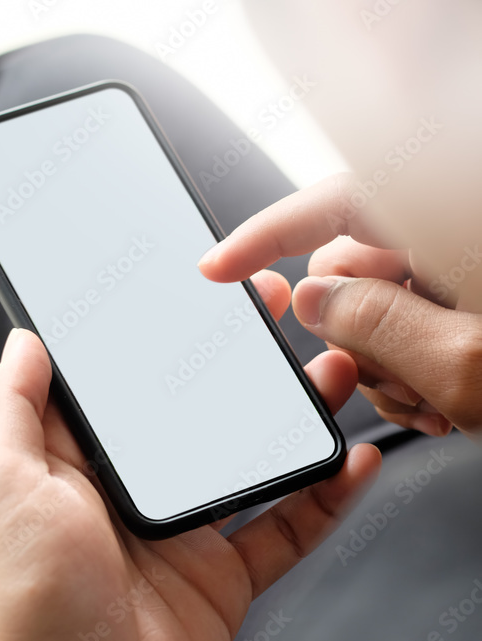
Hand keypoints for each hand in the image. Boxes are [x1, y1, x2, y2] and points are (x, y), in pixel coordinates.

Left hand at [0, 310, 379, 640]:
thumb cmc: (23, 606)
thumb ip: (9, 406)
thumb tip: (27, 341)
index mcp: (64, 467)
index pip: (114, 387)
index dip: (149, 338)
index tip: (193, 294)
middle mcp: (121, 496)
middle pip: (188, 418)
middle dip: (231, 369)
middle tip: (274, 319)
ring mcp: (176, 539)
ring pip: (243, 463)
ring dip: (287, 420)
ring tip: (330, 375)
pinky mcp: (220, 581)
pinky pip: (281, 530)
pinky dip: (319, 500)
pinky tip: (351, 462)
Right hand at [199, 173, 481, 438]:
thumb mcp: (462, 364)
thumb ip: (374, 325)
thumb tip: (311, 301)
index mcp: (449, 219)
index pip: (336, 202)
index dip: (267, 236)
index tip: (218, 269)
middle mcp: (453, 231)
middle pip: (352, 271)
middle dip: (354, 338)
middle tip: (399, 384)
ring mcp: (465, 265)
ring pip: (378, 309)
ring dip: (389, 367)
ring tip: (435, 403)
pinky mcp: (472, 296)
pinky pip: (413, 325)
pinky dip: (416, 370)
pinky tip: (448, 403)